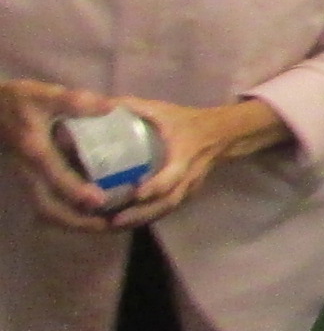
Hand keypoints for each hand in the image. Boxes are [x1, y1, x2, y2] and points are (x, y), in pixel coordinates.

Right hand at [0, 80, 118, 230]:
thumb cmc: (20, 101)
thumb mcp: (45, 95)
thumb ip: (75, 102)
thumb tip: (110, 107)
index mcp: (34, 151)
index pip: (53, 175)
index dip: (75, 190)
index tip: (99, 201)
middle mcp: (28, 171)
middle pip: (48, 208)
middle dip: (77, 221)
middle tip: (109, 225)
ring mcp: (27, 179)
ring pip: (47, 211)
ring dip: (74, 223)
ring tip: (105, 226)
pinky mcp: (30, 181)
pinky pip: (47, 205)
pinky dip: (68, 215)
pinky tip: (92, 216)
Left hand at [109, 97, 290, 226]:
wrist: (222, 133)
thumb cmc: (188, 121)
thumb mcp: (163, 110)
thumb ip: (132, 107)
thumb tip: (95, 105)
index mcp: (184, 154)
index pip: (173, 175)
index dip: (156, 186)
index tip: (136, 194)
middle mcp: (188, 176)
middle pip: (168, 202)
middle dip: (142, 214)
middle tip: (114, 221)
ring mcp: (188, 188)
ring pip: (166, 209)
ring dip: (141, 220)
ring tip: (113, 226)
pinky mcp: (184, 194)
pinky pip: (166, 209)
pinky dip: (146, 217)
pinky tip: (124, 221)